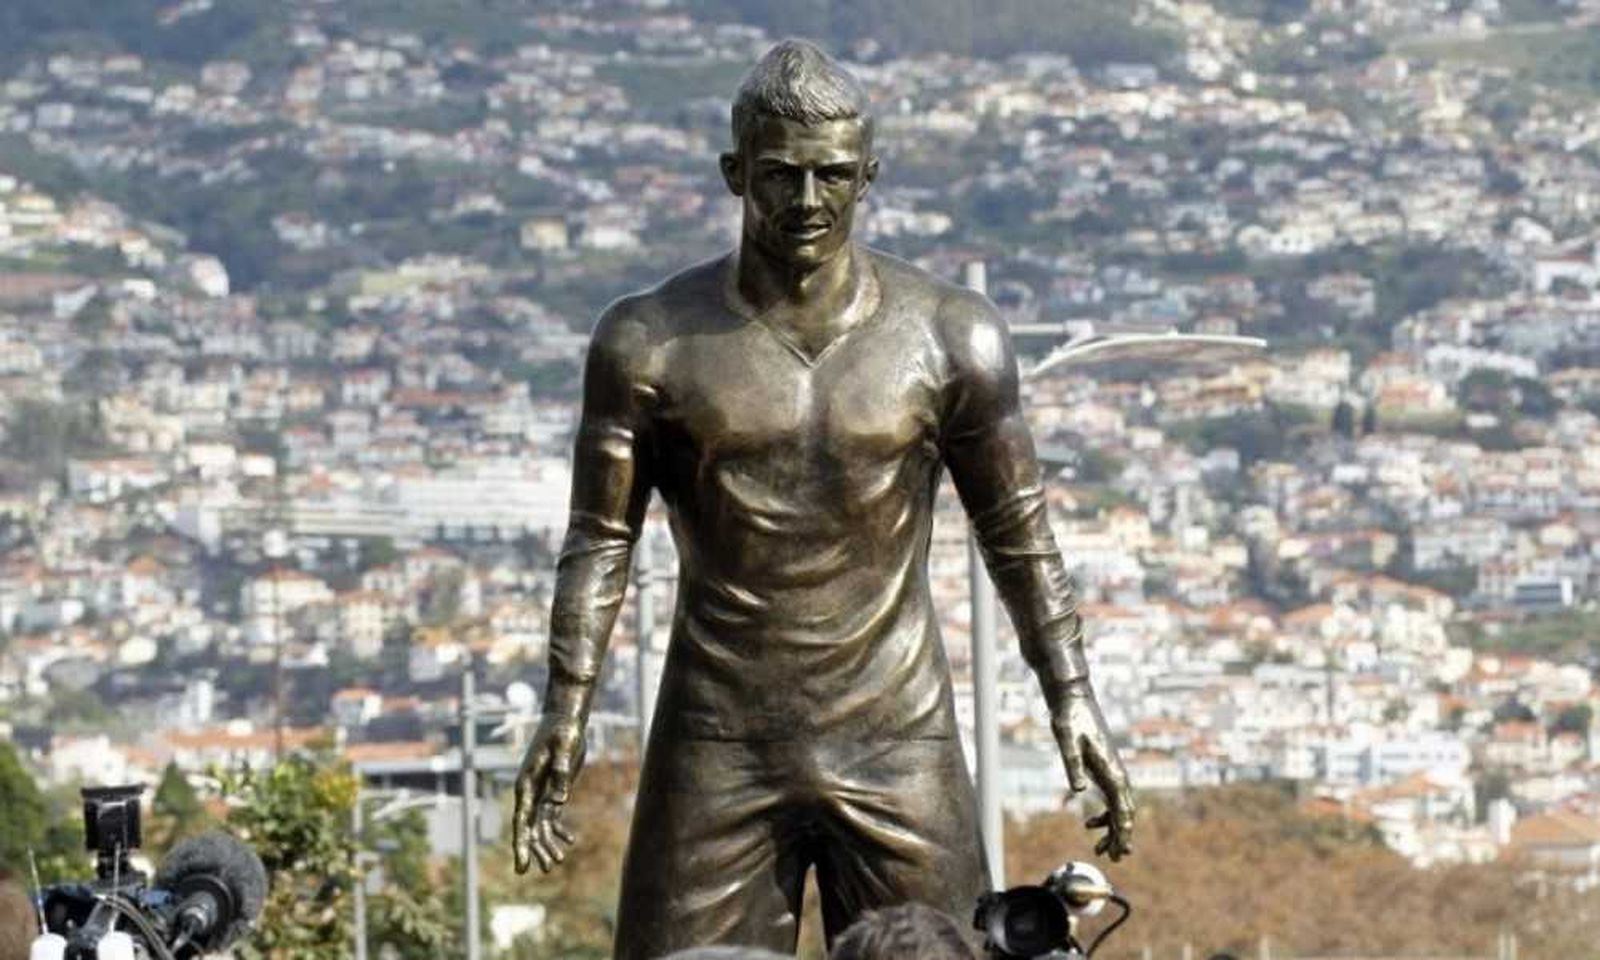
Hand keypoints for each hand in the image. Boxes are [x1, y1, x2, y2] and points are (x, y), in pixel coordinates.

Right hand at [512, 713, 585, 873]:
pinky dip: (558, 829)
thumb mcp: (565, 748)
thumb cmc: (563, 731)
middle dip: (534, 850)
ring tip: (557, 863)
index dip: (521, 845)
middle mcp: (529, 791)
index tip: (522, 866)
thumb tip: (560, 802)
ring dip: (547, 843)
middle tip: (544, 870)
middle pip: (528, 827)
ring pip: (540, 825)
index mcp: (526, 784)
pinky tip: (569, 841)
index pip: (521, 821)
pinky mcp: (552, 789)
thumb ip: (561, 773)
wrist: (565, 718)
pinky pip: (552, 815)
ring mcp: (540, 791)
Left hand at [1050, 681, 1135, 860]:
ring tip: (1102, 850)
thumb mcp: (1065, 739)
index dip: (1123, 832)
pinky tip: (1089, 823)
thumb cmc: (1068, 717)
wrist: (1072, 697)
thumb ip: (1072, 764)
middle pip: (1126, 812)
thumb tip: (1078, 790)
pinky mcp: (1103, 767)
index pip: (1123, 809)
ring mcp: (1111, 770)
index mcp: (1111, 771)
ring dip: (1113, 829)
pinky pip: (1110, 798)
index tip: (1121, 851)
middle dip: (1122, 836)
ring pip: (1120, 807)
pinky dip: (1105, 815)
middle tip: (1116, 858)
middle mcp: (1116, 772)